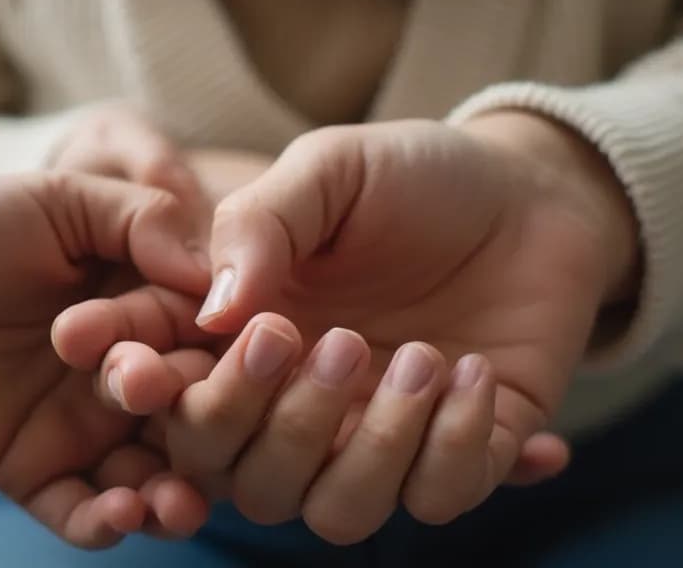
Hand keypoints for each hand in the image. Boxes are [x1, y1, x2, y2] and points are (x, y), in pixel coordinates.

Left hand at [0, 173, 215, 547]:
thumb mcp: (59, 199)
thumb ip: (143, 219)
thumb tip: (219, 269)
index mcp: (144, 303)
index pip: (203, 335)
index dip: (221, 348)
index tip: (242, 354)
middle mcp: (124, 370)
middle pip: (188, 411)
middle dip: (197, 422)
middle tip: (169, 408)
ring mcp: (81, 426)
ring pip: (150, 475)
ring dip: (175, 498)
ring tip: (175, 506)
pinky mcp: (33, 471)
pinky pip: (80, 512)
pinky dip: (107, 523)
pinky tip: (119, 515)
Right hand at [126, 114, 632, 541]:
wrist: (530, 189)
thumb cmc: (414, 175)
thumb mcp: (330, 170)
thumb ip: (259, 225)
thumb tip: (215, 313)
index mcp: (245, 339)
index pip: (173, 400)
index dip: (151, 394)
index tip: (169, 364)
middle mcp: (298, 406)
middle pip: (246, 482)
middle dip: (282, 427)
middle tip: (339, 341)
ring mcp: (377, 438)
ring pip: (336, 512)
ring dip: (377, 447)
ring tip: (426, 356)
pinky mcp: (459, 454)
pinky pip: (437, 499)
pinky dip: (457, 446)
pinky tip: (479, 371)